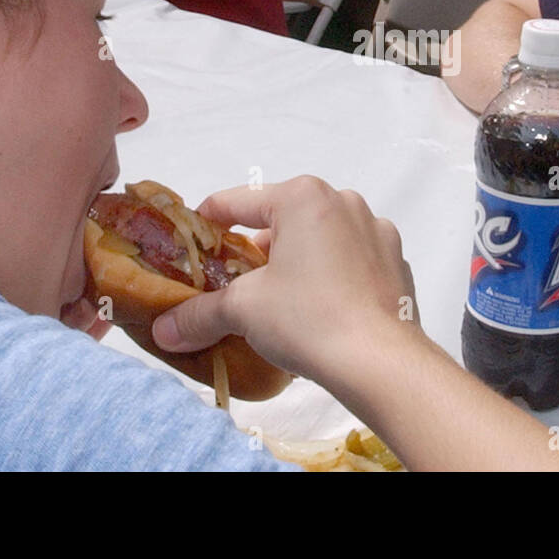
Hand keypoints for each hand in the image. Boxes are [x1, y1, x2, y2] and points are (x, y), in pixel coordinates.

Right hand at [150, 177, 419, 382]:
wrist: (381, 361)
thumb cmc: (308, 318)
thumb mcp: (243, 311)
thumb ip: (200, 314)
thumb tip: (163, 331)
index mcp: (303, 197)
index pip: (237, 200)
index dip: (206, 224)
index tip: (191, 247)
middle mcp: (343, 202)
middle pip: (282, 218)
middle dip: (255, 250)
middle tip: (234, 285)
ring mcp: (376, 231)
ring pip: (320, 238)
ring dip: (296, 262)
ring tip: (278, 301)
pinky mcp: (396, 263)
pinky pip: (351, 261)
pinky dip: (331, 277)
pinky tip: (320, 311)